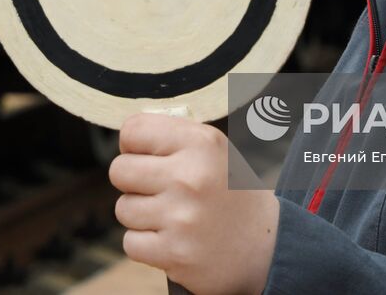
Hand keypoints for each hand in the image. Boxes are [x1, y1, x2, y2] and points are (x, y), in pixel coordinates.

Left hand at [109, 112, 278, 293]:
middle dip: (134, 181)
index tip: (148, 156)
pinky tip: (171, 238)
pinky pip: (130, 242)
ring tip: (171, 215)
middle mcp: (191, 177)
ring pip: (123, 208)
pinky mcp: (175, 254)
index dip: (134, 145)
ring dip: (141, 215)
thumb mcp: (214, 149)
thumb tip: (126, 133)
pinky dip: (146, 244)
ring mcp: (182, 218)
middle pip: (119, 170)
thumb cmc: (230, 192)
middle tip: (159, 189)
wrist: (266, 246)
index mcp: (201, 144)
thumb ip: (173, 136)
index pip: (132, 131)